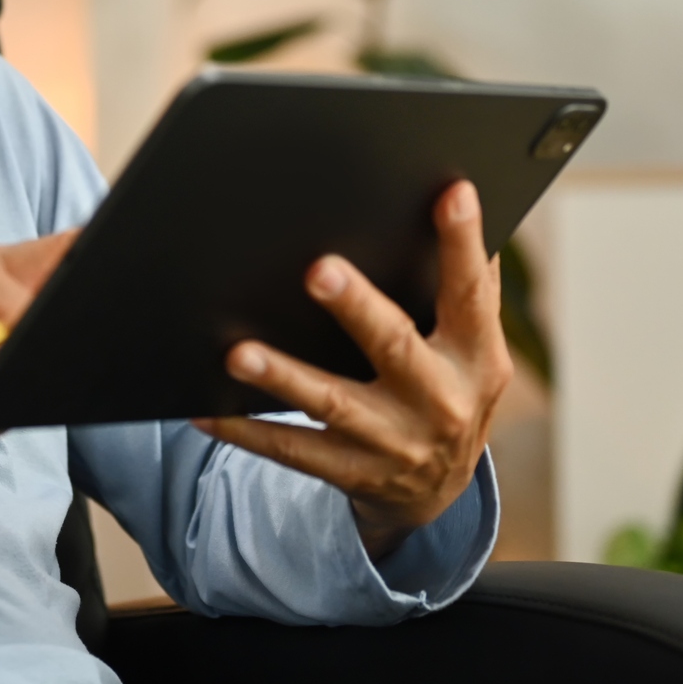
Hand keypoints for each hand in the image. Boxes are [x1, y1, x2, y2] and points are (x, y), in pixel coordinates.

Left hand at [192, 180, 511, 558]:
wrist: (440, 490)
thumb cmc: (450, 388)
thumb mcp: (476, 347)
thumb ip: (471, 287)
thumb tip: (460, 199)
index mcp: (475, 357)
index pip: (470, 293)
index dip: (462, 244)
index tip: (450, 193)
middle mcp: (440, 401)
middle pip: (394, 345)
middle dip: (356, 308)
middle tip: (318, 269)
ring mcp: (394, 442)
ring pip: (332, 403)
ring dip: (284, 376)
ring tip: (238, 353)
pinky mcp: (352, 472)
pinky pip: (292, 450)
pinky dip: (247, 432)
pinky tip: (207, 410)